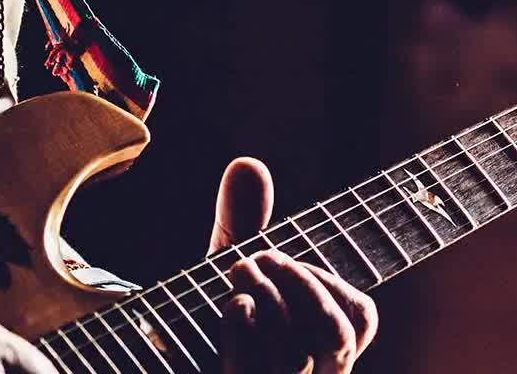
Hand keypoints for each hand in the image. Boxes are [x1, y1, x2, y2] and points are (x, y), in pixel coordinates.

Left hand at [211, 158, 379, 373]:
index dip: (335, 282)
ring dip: (268, 298)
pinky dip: (243, 329)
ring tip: (237, 271)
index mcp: (318, 345)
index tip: (290, 260)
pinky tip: (231, 306)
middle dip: (301, 283)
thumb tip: (247, 164)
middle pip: (336, 335)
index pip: (361, 319)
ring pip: (296, 353)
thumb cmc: (205, 314)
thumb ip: (244, 221)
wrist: (156, 356)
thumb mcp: (228, 265)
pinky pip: (253, 369)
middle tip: (260, 256)